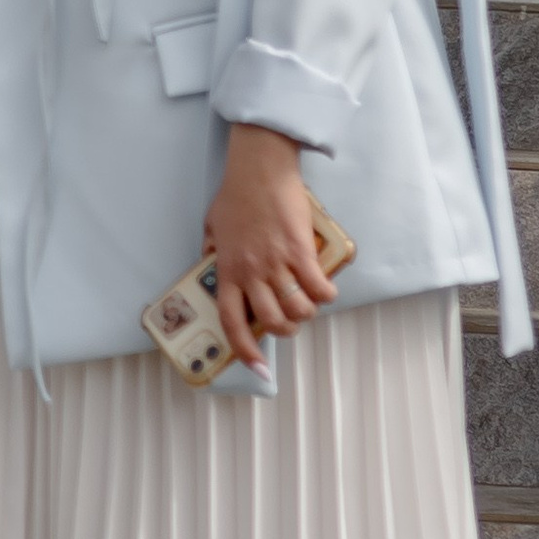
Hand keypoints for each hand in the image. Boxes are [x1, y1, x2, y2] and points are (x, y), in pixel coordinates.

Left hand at [203, 122, 334, 360]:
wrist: (259, 169)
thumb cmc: (235, 195)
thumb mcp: (212, 227)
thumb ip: (213, 251)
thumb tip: (211, 265)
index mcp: (228, 270)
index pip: (233, 322)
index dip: (245, 350)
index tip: (257, 368)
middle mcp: (251, 273)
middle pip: (272, 322)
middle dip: (285, 330)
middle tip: (290, 321)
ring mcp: (276, 264)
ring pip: (298, 310)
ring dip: (307, 313)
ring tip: (308, 303)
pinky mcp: (301, 252)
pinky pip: (319, 288)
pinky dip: (326, 295)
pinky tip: (325, 288)